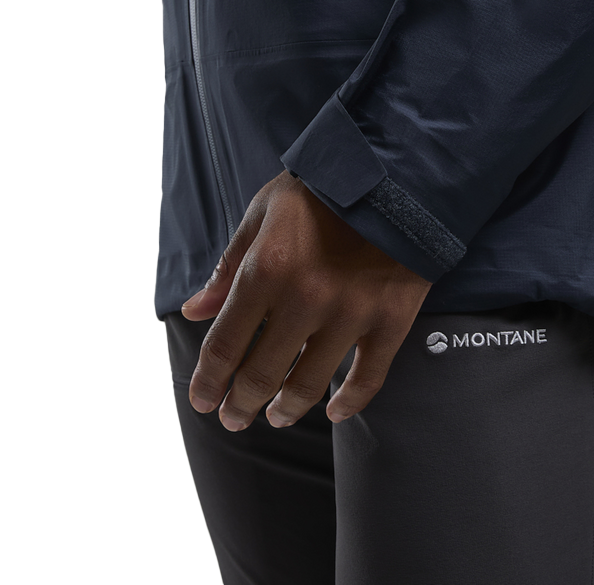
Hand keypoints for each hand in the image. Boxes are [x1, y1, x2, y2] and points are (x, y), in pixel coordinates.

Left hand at [181, 170, 432, 430]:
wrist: (398, 175)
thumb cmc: (323, 189)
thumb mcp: (264, 212)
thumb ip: (229, 266)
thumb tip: (195, 310)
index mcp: (266, 270)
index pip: (224, 345)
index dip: (208, 382)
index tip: (203, 400)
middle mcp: (305, 299)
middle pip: (262, 374)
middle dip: (240, 404)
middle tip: (234, 418)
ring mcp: (351, 313)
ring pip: (310, 384)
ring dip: (287, 408)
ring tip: (277, 417)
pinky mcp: (391, 319)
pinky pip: (368, 377)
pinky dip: (349, 403)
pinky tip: (335, 412)